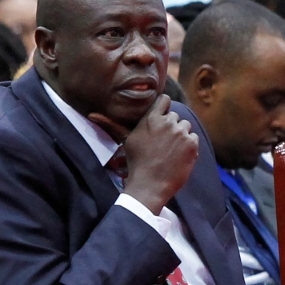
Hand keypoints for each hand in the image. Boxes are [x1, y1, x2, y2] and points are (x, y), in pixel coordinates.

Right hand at [90, 95, 198, 212]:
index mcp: (151, 119)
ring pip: (186, 126)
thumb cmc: (136, 163)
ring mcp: (181, 133)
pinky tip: (179, 156)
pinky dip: (189, 146)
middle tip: (164, 143)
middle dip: (172, 126)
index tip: (162, 118)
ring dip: (181, 135)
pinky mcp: (191, 144)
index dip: (164, 108)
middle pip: (175, 116)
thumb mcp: (126, 140)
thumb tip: (91, 113)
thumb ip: (113, 124)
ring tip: (171, 150)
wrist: (150, 185)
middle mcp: (167, 122)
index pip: (165, 100)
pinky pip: (194, 138)